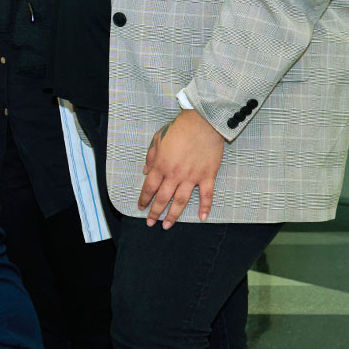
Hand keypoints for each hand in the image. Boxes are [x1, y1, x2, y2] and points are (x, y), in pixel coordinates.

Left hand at [138, 109, 226, 227]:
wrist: (202, 123)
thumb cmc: (178, 129)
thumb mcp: (157, 140)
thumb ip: (150, 157)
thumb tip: (145, 171)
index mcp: (161, 166)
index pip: (149, 188)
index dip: (144, 199)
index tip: (141, 207)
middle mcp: (174, 175)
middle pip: (162, 198)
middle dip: (155, 212)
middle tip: (150, 223)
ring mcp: (191, 177)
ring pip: (181, 201)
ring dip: (173, 215)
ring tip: (167, 225)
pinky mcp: (207, 176)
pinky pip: (207, 195)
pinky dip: (205, 207)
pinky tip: (202, 218)